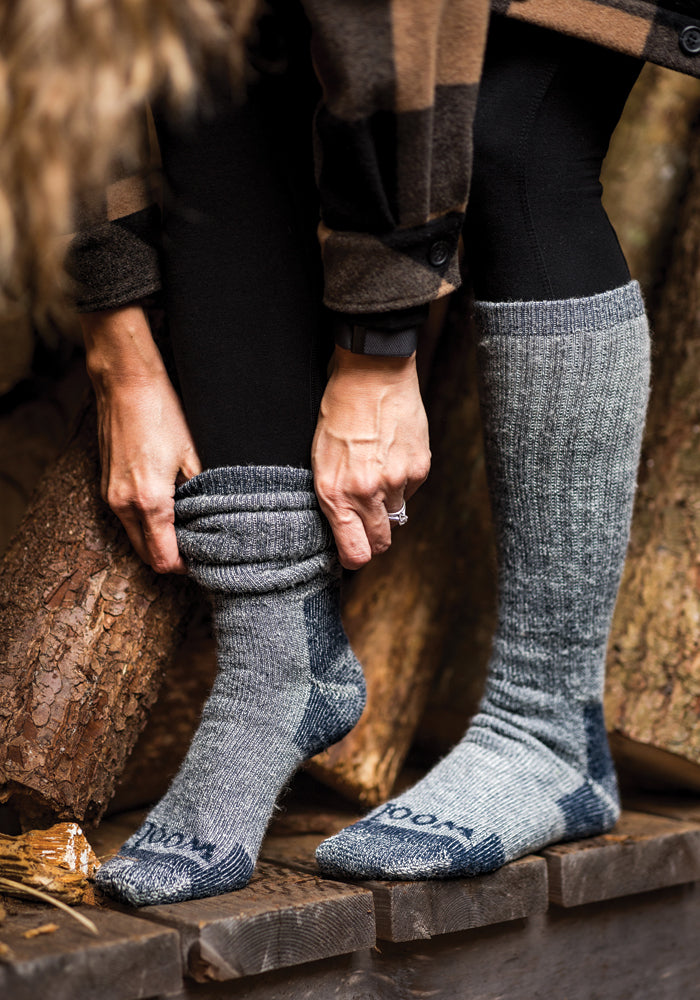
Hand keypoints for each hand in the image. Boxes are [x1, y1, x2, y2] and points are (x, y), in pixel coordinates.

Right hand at [80, 307, 201, 573]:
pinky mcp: (105, 485)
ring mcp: (110, 496)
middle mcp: (124, 505)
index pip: (164, 558)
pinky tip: (168, 508)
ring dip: (158, 540)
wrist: (125, 383)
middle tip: (199, 548)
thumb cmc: (162, 413)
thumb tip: (215, 519)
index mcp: (150, 501)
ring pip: (135, 538)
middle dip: (172, 557)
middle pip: (147, 555)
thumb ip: (202, 493)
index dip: (185, 567)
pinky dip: (145, 524)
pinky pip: (126, 519)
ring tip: (187, 527)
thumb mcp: (194, 455)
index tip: (206, 560)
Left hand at [312, 346, 429, 569]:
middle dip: (374, 538)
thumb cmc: (338, 412)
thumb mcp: (320, 459)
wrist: (372, 374)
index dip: (354, 557)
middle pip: (380, 542)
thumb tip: (349, 526)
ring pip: (397, 515)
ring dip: (388, 503)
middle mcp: (367, 493)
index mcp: (335, 494)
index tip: (353, 552)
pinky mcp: (420, 468)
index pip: (355, 553)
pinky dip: (403, 481)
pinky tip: (391, 456)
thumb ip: (334, 497)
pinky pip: (411, 490)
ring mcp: (397, 481)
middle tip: (367, 521)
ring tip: (376, 472)